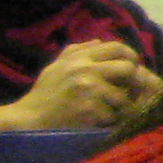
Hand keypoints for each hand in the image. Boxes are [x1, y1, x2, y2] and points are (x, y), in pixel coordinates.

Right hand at [0, 40, 160, 133]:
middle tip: (128, 91)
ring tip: (110, 109)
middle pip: (128, 68)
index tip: (131, 67)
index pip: (117, 47)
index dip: (130, 56)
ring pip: (123, 95)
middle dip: (132, 81)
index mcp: (79, 57)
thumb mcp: (57, 66)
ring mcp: (89, 90)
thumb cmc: (45, 93)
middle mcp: (86, 70)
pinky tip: (98, 120)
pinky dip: (108, 120)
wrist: (31, 118)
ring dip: (120, 106)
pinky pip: (113, 114)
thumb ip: (77, 51)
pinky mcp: (91, 109)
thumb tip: (98, 41)